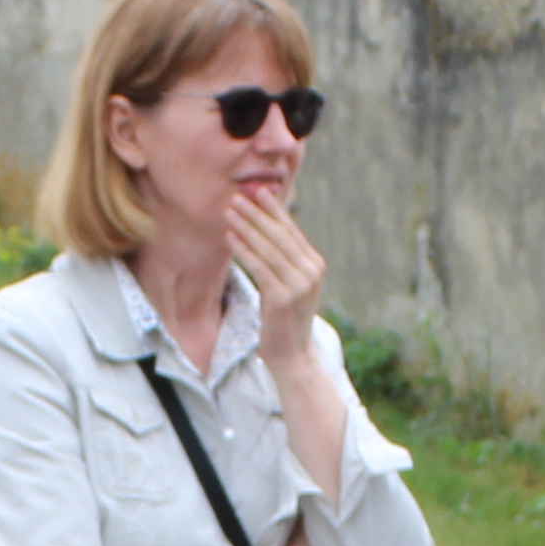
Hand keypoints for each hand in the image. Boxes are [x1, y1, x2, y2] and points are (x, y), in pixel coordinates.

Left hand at [231, 179, 329, 379]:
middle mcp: (311, 271)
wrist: (292, 355)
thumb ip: (284, 259)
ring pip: (267, 248)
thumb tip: (264, 228)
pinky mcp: (282, 297)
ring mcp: (298, 285)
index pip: (291, 230)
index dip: (274, 208)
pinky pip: (259, 267)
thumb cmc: (284, 318)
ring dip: (246, 226)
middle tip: (238, 196)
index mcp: (315, 265)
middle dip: (257, 213)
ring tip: (229, 211)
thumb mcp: (290, 284)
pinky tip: (230, 237)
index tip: (258, 190)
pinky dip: (243, 250)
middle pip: (279, 235)